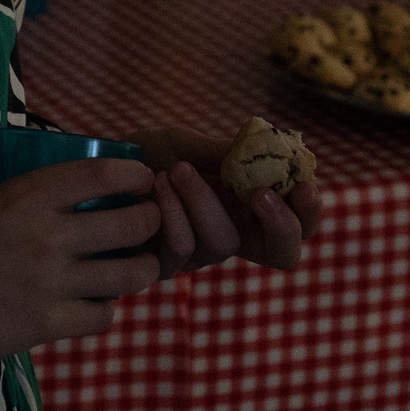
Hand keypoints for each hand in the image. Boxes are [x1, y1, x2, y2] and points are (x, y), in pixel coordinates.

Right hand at [0, 160, 163, 372]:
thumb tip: (3, 178)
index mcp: (25, 197)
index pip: (101, 176)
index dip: (134, 174)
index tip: (141, 178)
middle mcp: (47, 237)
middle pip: (132, 225)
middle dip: (150, 220)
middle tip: (144, 222)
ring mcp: (51, 284)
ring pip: (129, 275)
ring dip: (138, 268)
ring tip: (130, 265)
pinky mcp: (47, 325)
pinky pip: (103, 316)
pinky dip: (105, 309)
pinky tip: (92, 303)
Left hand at [125, 126, 322, 276]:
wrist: (99, 168)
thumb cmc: (150, 156)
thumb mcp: (188, 144)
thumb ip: (225, 152)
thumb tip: (268, 147)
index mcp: (248, 208)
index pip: (300, 223)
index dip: (310, 213)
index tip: (304, 184)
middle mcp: (233, 235)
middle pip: (282, 253)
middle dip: (279, 225)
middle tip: (259, 193)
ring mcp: (201, 255)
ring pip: (224, 243)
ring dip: (203, 202)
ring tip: (179, 170)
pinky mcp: (165, 266)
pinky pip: (182, 248)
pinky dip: (171, 211)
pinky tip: (156, 184)